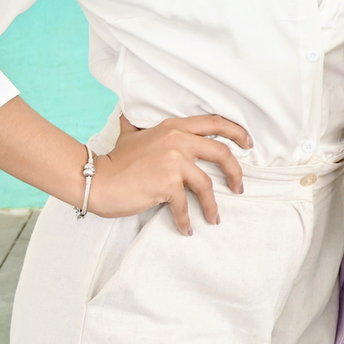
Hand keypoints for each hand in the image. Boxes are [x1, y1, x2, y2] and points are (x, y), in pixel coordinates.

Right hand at [92, 114, 253, 234]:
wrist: (94, 179)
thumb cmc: (114, 161)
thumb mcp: (132, 134)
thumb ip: (143, 126)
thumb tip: (133, 114)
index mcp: (174, 127)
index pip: (215, 123)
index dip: (236, 132)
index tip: (248, 143)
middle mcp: (177, 140)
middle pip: (221, 152)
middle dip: (236, 171)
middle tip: (240, 186)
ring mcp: (174, 161)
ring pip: (207, 184)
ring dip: (213, 205)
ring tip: (215, 218)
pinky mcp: (167, 183)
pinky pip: (185, 205)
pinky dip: (187, 220)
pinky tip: (187, 229)